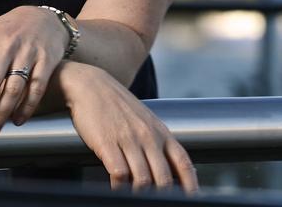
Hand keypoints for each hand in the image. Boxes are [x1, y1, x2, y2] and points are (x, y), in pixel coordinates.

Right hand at [59, 62, 198, 193]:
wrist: (91, 86)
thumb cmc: (118, 106)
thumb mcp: (146, 121)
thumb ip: (159, 144)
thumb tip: (172, 171)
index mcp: (161, 132)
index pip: (183, 163)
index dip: (190, 185)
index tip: (190, 198)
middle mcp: (148, 136)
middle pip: (164, 178)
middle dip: (162, 195)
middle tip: (157, 202)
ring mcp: (128, 139)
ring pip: (143, 180)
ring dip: (139, 194)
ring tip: (135, 197)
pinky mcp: (107, 143)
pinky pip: (119, 174)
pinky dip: (119, 187)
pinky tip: (117, 188)